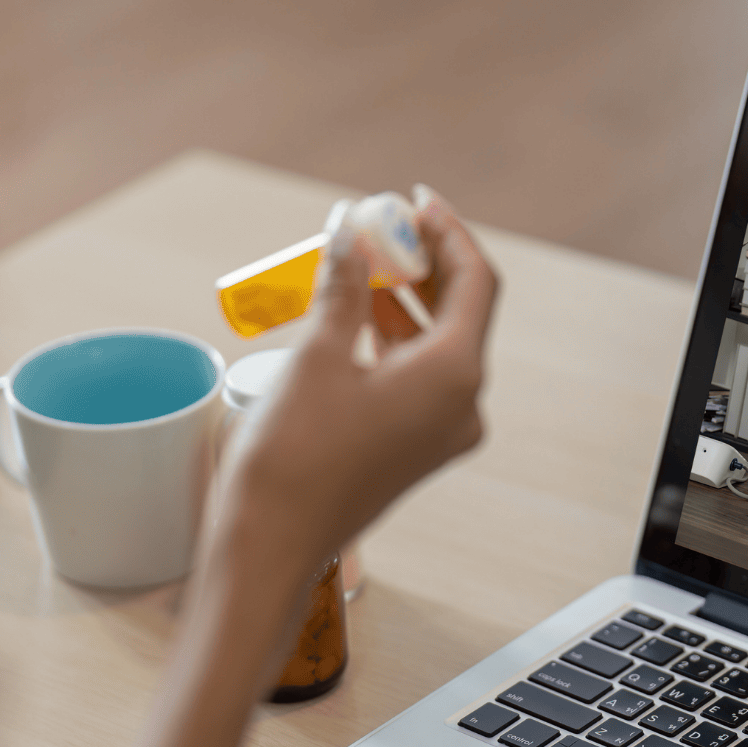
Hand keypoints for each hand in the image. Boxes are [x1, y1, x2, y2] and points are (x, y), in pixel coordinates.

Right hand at [212, 185, 496, 579]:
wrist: (272, 545)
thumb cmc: (294, 458)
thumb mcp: (317, 355)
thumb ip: (344, 286)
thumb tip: (350, 232)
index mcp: (454, 375)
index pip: (475, 281)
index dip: (447, 232)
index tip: (413, 201)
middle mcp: (462, 406)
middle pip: (461, 311)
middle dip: (422, 263)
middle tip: (379, 227)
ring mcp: (442, 433)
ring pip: (437, 346)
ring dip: (403, 300)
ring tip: (358, 263)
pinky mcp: (415, 450)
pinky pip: (419, 379)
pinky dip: (394, 340)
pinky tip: (355, 315)